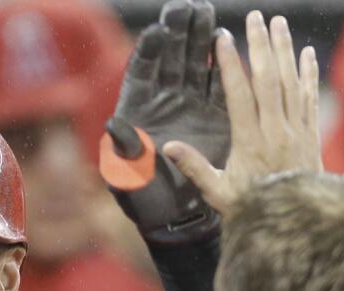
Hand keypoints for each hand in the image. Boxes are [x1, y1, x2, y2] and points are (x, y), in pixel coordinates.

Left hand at [99, 0, 226, 245]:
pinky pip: (220, 83)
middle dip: (177, 32)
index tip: (156, 31)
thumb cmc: (143, 197)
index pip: (142, 72)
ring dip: (201, 38)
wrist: (175, 215)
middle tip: (186, 8)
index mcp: (138, 109)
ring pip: (195, 63)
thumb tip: (113, 124)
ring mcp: (189, 103)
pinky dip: (224, 65)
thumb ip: (125, 149)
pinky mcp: (214, 114)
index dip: (148, 52)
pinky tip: (230, 43)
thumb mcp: (128, 175)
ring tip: (207, 13)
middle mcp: (163, 100)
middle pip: (169, 58)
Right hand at [164, 12, 320, 218]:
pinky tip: (305, 52)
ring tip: (278, 22)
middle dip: (261, 46)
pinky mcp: (311, 134)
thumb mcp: (218, 193)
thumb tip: (167, 147)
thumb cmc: (252, 208)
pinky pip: (310, 97)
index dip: (231, 66)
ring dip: (285, 50)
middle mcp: (277, 131)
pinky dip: (309, 73)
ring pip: (292, 82)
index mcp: (250, 143)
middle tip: (255, 17)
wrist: (297, 223)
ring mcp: (297, 130)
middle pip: (269, 80)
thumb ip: (194, 168)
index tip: (223, 39)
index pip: (240, 96)